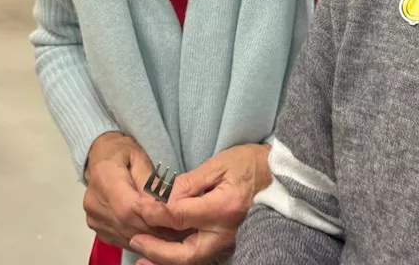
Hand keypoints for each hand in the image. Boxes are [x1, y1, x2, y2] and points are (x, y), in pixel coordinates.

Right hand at [84, 133, 181, 250]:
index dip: (152, 218)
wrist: (99, 157)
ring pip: (126, 237)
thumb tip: (164, 204)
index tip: (175, 220)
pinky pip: (121, 240)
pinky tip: (155, 235)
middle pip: (128, 226)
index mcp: (104, 178)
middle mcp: (94, 202)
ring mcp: (93, 218)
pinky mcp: (97, 228)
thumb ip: (150, 182)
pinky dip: (140, 239)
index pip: (128, 208)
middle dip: (156, 230)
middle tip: (180, 230)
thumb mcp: (139, 158)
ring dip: (151, 238)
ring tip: (172, 233)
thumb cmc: (122, 153)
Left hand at [131, 143, 271, 264]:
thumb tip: (165, 197)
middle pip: (185, 252)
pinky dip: (179, 259)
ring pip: (193, 260)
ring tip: (142, 258)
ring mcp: (229, 242)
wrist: (283, 178)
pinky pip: (201, 257)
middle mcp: (226, 232)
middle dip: (156, 250)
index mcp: (224, 208)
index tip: (138, 207)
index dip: (154, 213)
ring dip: (165, 261)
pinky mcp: (229, 245)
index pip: (179, 216)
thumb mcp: (220, 163)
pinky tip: (163, 257)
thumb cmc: (253, 164)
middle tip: (135, 241)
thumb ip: (190, 182)